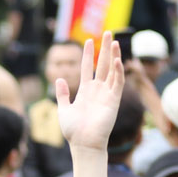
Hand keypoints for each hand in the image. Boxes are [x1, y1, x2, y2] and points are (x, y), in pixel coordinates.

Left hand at [55, 33, 123, 150]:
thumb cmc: (74, 130)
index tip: (89, 40)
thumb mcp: (64, 109)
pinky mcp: (113, 101)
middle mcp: (97, 90)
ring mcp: (106, 94)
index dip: (88, 54)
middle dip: (105, 48)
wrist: (83, 144)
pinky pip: (117, 83)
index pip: (88, 67)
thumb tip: (58, 79)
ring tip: (114, 41)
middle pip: (103, 64)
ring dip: (114, 56)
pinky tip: (117, 60)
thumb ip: (63, 94)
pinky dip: (118, 72)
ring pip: (112, 70)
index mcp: (86, 91)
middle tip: (107, 32)